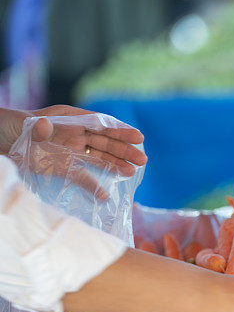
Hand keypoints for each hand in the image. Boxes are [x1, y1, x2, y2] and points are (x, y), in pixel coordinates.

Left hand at [0, 105, 146, 172]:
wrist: (1, 141)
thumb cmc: (15, 127)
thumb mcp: (25, 125)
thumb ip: (37, 126)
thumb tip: (44, 126)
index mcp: (71, 120)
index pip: (100, 124)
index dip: (120, 130)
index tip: (138, 137)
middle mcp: (76, 135)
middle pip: (105, 142)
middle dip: (124, 150)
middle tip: (142, 159)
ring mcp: (73, 151)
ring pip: (100, 157)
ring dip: (117, 164)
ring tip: (134, 171)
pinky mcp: (65, 168)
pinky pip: (84, 176)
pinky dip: (95, 184)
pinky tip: (107, 191)